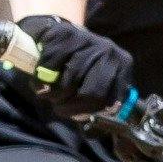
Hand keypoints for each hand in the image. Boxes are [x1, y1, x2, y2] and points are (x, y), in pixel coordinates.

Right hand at [13, 14, 133, 116]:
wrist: (57, 33)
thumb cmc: (76, 65)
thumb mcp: (94, 82)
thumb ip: (98, 103)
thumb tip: (90, 128)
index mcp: (122, 66)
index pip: (110, 100)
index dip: (88, 113)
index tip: (74, 116)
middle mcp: (110, 51)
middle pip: (92, 93)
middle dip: (71, 106)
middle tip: (58, 107)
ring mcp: (89, 40)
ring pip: (70, 80)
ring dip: (54, 94)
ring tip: (47, 94)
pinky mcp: (66, 33)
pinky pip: (51, 64)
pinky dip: (41, 78)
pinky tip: (39, 79)